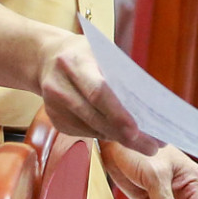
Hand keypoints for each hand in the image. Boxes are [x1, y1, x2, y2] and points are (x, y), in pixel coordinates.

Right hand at [36, 30, 159, 152]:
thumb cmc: (83, 54)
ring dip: (119, 139)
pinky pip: (85, 133)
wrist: (45, 58)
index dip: (117, 114)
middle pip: (95, 117)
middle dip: (125, 135)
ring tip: (145, 144)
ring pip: (91, 129)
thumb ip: (119, 73)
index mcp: (75, 63)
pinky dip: (105, 135)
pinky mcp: (55, 120)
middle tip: (151, 147)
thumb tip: (147, 103)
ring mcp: (54, 106)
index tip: (137, 130)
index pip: (97, 92)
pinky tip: (122, 135)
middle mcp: (60, 86)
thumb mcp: (101, 52)